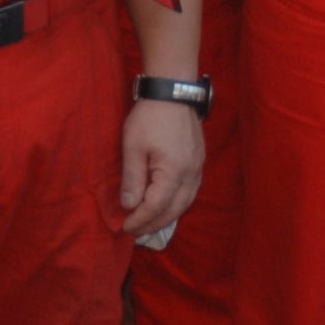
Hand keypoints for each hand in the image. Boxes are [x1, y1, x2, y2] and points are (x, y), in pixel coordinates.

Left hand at [120, 100, 203, 240]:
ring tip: (150, 223)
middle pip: (174, 210)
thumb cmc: (150, 118)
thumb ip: (132, 179)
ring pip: (186, 203)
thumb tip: (129, 205)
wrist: (174, 93)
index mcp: (174, 173)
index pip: (156, 206)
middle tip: (136, 232)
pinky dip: (177, 204)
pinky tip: (166, 205)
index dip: (140, 220)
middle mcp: (191, 176)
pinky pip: (190, 192)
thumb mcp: (133, 147)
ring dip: (167, 217)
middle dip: (154, 224)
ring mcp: (198, 169)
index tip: (125, 227)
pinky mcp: (199, 163)